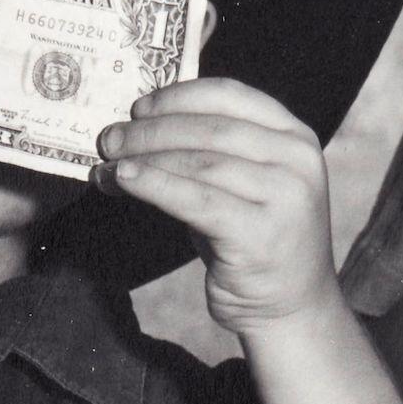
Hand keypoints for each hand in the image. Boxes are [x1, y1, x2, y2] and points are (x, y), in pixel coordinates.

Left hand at [96, 78, 340, 334]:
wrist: (291, 307)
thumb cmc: (255, 240)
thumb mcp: (244, 185)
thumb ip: (211, 152)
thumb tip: (137, 129)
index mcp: (295, 136)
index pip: (229, 95)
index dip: (177, 97)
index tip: (138, 108)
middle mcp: (297, 160)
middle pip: (208, 129)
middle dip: (150, 131)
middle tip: (108, 139)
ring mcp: (285, 197)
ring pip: (198, 163)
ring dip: (142, 160)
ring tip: (105, 167)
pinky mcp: (260, 233)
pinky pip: (194, 201)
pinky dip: (153, 185)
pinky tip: (123, 181)